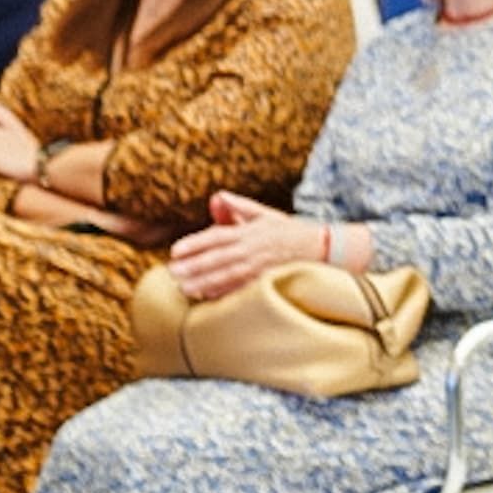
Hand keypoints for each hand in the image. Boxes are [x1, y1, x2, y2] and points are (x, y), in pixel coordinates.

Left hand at [167, 193, 324, 303]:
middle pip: (218, 258)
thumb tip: (216, 196)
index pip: (217, 236)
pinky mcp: (267, 281)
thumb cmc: (287, 230)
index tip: (175, 250)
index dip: (195, 243)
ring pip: (227, 275)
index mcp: (249, 231)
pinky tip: (207, 296)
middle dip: (194, 265)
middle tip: (172, 272)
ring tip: (183, 288)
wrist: (320, 248)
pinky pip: (242, 288)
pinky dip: (224, 293)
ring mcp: (260, 267)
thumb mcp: (263, 214)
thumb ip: (238, 205)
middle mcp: (252, 249)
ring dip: (204, 282)